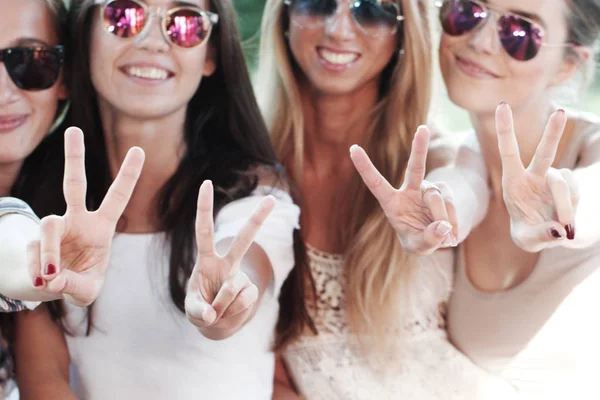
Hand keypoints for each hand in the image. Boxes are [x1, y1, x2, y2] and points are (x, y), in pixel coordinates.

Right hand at [30, 127, 144, 305]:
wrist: (53, 287)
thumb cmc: (81, 281)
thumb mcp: (87, 290)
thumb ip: (75, 284)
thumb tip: (52, 276)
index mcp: (101, 227)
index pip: (117, 197)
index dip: (127, 175)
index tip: (139, 149)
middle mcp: (77, 220)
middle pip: (74, 185)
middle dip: (74, 158)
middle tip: (73, 130)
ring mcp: (53, 228)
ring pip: (47, 226)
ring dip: (47, 251)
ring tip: (49, 276)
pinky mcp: (32, 239)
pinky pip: (33, 252)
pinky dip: (36, 270)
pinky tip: (41, 282)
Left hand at [185, 180, 274, 332]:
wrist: (219, 324)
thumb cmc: (201, 309)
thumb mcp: (192, 310)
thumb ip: (197, 311)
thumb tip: (211, 315)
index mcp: (206, 260)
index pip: (204, 231)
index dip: (204, 208)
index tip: (206, 183)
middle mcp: (226, 264)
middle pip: (243, 240)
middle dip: (257, 219)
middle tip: (273, 199)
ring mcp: (240, 277)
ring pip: (230, 290)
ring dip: (218, 308)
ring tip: (216, 312)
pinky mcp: (251, 291)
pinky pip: (240, 304)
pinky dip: (230, 314)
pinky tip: (228, 313)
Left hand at [350, 126, 457, 254]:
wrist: (439, 238)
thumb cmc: (419, 240)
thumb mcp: (419, 247)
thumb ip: (428, 240)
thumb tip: (443, 227)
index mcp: (392, 202)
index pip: (376, 182)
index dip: (365, 167)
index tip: (353, 148)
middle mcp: (410, 190)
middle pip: (416, 168)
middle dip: (420, 148)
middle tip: (423, 129)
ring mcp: (429, 189)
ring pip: (436, 198)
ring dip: (440, 218)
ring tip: (442, 236)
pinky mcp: (446, 191)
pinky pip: (450, 203)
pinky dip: (452, 220)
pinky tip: (451, 232)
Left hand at [496, 102, 577, 251]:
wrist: (547, 234)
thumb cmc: (528, 234)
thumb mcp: (527, 240)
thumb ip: (540, 235)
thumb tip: (560, 230)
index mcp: (513, 182)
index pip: (509, 152)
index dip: (506, 129)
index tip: (502, 105)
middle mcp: (534, 176)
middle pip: (545, 152)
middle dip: (553, 133)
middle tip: (560, 114)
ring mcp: (554, 179)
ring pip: (563, 182)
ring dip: (562, 204)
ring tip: (559, 222)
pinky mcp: (571, 186)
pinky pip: (575, 192)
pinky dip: (571, 208)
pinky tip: (565, 219)